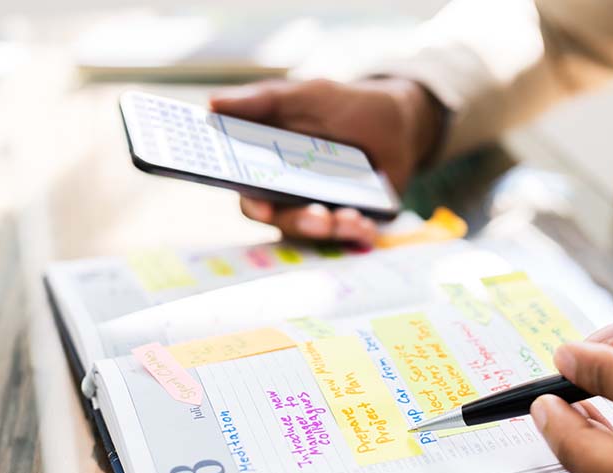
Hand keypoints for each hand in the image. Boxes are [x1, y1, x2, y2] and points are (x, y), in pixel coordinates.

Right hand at [210, 78, 441, 245]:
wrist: (399, 121)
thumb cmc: (346, 106)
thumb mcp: (308, 96)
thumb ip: (264, 101)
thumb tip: (212, 103)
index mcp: (270, 166)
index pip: (250, 194)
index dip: (252, 203)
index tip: (262, 208)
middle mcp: (292, 195)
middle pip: (283, 221)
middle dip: (301, 223)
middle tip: (320, 218)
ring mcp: (322, 210)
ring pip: (318, 232)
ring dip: (332, 229)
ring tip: (351, 217)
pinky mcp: (353, 220)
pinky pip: (351, 236)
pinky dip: (358, 232)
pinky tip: (366, 223)